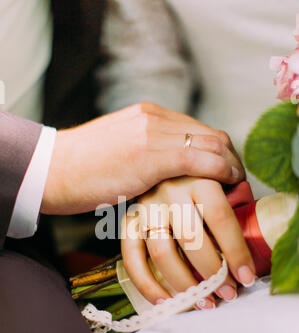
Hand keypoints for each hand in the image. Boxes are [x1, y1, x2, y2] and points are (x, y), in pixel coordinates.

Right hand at [41, 102, 243, 214]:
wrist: (53, 170)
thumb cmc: (82, 169)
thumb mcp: (121, 150)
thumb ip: (147, 153)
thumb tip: (169, 175)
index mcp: (148, 115)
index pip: (199, 130)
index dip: (220, 151)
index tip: (227, 171)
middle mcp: (155, 118)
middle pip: (211, 134)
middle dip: (230, 158)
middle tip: (237, 181)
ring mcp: (152, 133)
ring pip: (211, 144)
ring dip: (231, 166)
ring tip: (236, 186)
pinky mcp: (149, 155)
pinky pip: (199, 159)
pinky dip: (221, 171)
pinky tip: (228, 184)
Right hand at [121, 177, 255, 306]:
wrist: (157, 155)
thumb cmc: (199, 173)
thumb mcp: (220, 174)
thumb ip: (235, 197)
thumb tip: (251, 235)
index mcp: (198, 177)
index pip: (220, 217)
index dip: (235, 250)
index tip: (246, 275)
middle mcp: (170, 190)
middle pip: (192, 239)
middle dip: (214, 274)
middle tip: (228, 293)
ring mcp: (147, 206)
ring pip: (162, 253)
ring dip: (185, 284)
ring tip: (204, 302)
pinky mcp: (130, 219)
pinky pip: (131, 255)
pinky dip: (146, 283)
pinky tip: (164, 300)